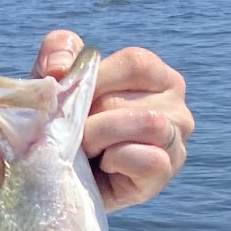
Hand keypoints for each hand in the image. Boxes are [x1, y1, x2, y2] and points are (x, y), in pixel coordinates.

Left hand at [34, 30, 192, 211]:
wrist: (54, 180)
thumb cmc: (59, 125)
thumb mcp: (54, 81)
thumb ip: (57, 50)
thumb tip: (60, 68)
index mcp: (154, 75)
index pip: (135, 62)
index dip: (93, 80)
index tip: (66, 99)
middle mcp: (174, 104)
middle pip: (128, 98)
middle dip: (86, 117)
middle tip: (72, 133)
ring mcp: (175, 139)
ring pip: (148, 122)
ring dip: (99, 137)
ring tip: (85, 149)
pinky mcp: (167, 171)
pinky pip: (149, 158)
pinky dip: (116, 161)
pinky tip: (104, 167)